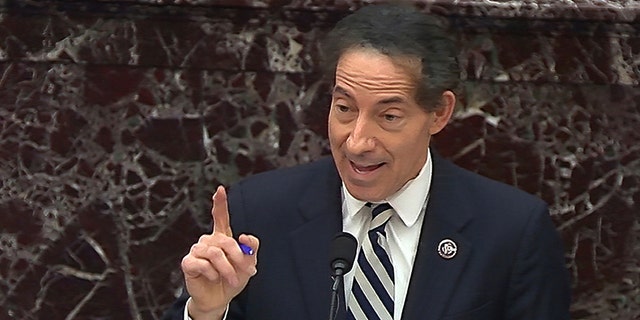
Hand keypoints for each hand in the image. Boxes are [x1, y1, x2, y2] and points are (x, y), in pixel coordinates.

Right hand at [181, 186, 258, 318]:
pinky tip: (213, 277)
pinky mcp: (188, 262)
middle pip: (225, 240)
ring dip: (227, 269)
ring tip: (232, 279)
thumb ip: (251, 248)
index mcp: (222, 237)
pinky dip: (212, 273)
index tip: (220, 190)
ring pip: (215, 253)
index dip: (220, 203)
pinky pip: (202, 264)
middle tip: (247, 271)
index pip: (221, 217)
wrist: (220, 298)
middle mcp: (208, 241)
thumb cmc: (233, 278)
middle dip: (238, 257)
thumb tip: (244, 236)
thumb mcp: (249, 264)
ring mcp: (197, 250)